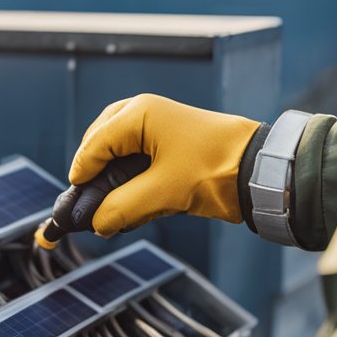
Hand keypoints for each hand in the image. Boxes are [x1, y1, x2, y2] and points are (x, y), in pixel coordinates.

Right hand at [70, 94, 261, 234]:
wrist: (261, 171)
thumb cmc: (215, 170)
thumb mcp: (162, 193)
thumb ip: (121, 208)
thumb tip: (96, 223)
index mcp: (138, 115)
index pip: (94, 145)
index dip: (82, 175)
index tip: (75, 203)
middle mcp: (145, 114)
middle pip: (101, 144)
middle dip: (94, 174)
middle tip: (87, 202)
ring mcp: (158, 127)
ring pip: (118, 152)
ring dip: (112, 180)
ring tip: (108, 207)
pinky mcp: (171, 144)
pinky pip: (137, 159)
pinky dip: (129, 180)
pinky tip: (131, 204)